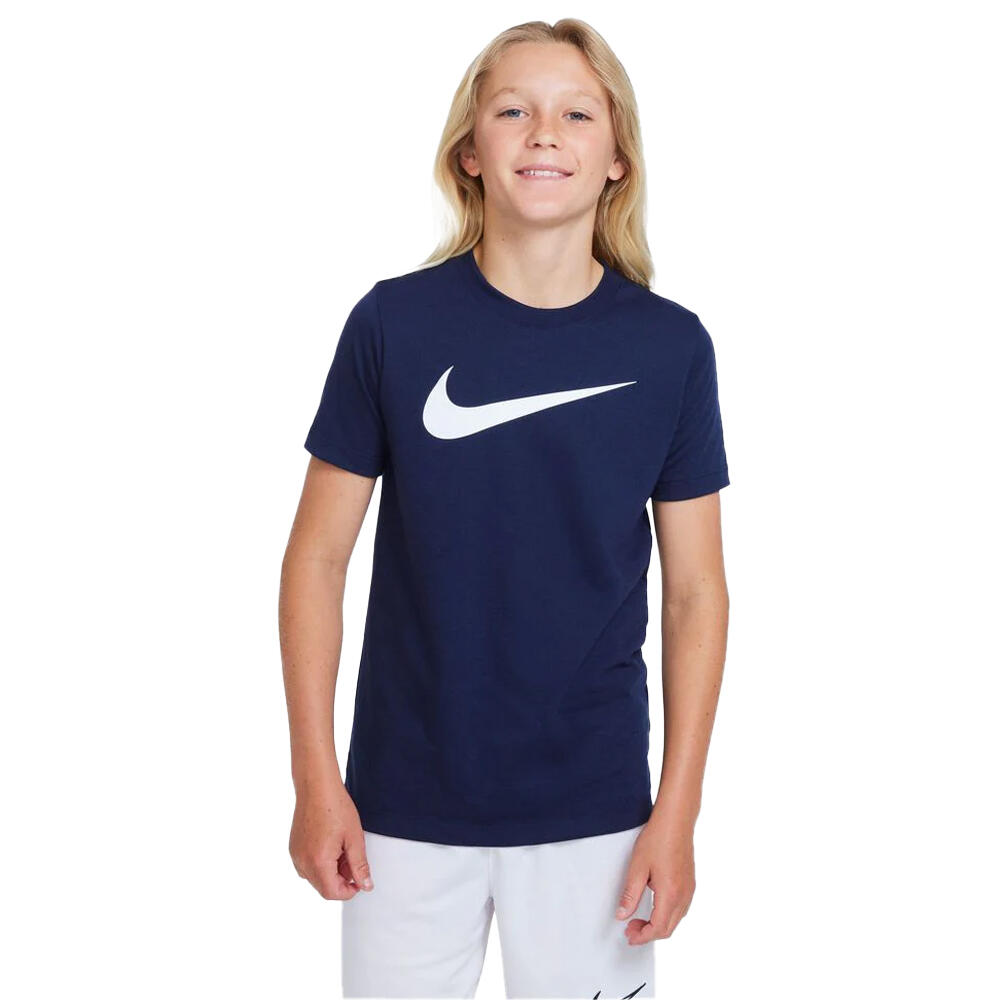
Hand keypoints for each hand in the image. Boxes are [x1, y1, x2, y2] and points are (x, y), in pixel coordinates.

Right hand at [289, 783, 373, 899]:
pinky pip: (307, 865)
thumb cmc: (336, 807)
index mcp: (318, 862)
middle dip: (340, 880)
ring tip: (342, 849)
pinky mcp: (293, 848)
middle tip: (352, 859)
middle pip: (323, 887)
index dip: (349, 891)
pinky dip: (320, 863)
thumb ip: (360, 866)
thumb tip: (365, 886)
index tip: (359, 880)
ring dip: (330, 872)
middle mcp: (302, 862)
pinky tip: (331, 845)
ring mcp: (295, 855)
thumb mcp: (354, 838)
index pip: (332, 893)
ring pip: (315, 877)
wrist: (317, 786)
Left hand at [614, 821, 694, 944]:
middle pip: (668, 929)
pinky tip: (655, 906)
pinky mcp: (690, 883)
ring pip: (676, 920)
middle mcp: (683, 896)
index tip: (629, 935)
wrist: (676, 820)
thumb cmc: (657, 839)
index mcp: (670, 894)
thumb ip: (630, 895)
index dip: (642, 936)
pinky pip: (681, 909)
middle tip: (630, 928)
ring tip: (640, 918)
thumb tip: (622, 915)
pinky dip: (667, 915)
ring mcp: (689, 890)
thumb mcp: (637, 867)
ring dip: (658, 925)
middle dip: (648, 934)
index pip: (657, 929)